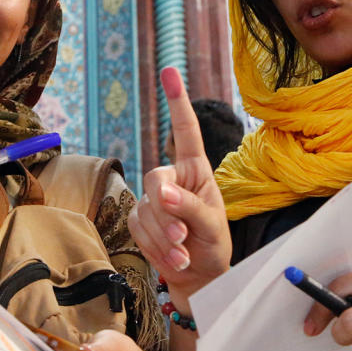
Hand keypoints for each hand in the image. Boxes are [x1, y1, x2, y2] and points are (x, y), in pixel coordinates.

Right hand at [127, 67, 230, 305]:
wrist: (200, 279)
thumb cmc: (214, 245)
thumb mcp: (211, 225)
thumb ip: (188, 206)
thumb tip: (160, 193)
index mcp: (195, 169)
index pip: (185, 130)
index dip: (177, 101)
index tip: (170, 71)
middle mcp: (172, 178)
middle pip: (154, 179)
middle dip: (167, 212)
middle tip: (182, 238)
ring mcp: (154, 200)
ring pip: (145, 209)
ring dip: (164, 239)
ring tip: (183, 254)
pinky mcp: (140, 221)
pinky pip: (137, 229)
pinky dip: (156, 249)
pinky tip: (173, 260)